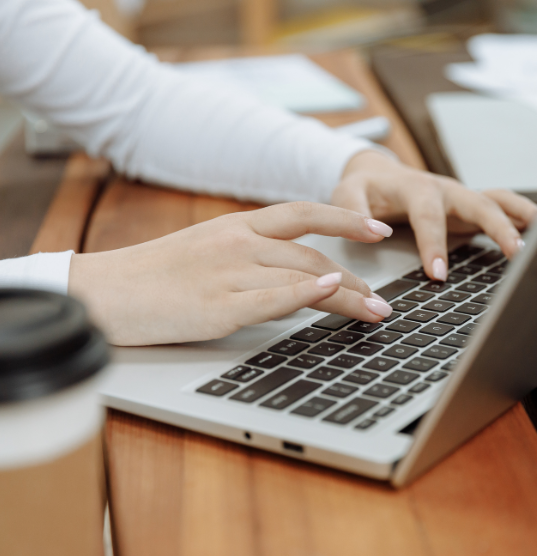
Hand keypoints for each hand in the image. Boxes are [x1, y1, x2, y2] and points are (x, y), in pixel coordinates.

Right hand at [68, 202, 394, 345]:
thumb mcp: (206, 248)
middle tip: (381, 298)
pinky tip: (335, 292)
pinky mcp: (219, 307)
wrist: (105, 292)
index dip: (345, 219)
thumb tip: (293, 270)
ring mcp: (229, 273)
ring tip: (376, 311)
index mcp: (236, 226)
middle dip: (357, 278)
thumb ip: (249, 253)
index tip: (377, 230)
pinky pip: (273, 297)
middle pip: (313, 254)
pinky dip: (308, 293)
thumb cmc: (155, 274)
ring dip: (348, 295)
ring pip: (304, 277)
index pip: (302, 214)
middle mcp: (238, 243)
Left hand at [332, 150, 536, 280]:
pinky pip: (499, 206)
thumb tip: (374, 232)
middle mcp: (444, 190)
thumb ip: (353, 210)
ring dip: (519, 216)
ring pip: (496, 200)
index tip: (438, 274)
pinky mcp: (468, 207)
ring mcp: (460, 197)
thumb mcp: (346, 194)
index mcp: (415, 188)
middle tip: (515, 253)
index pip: (428, 216)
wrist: (378, 174)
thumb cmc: (364, 187)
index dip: (434, 244)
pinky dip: (520, 216)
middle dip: (498, 227)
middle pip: (477, 204)